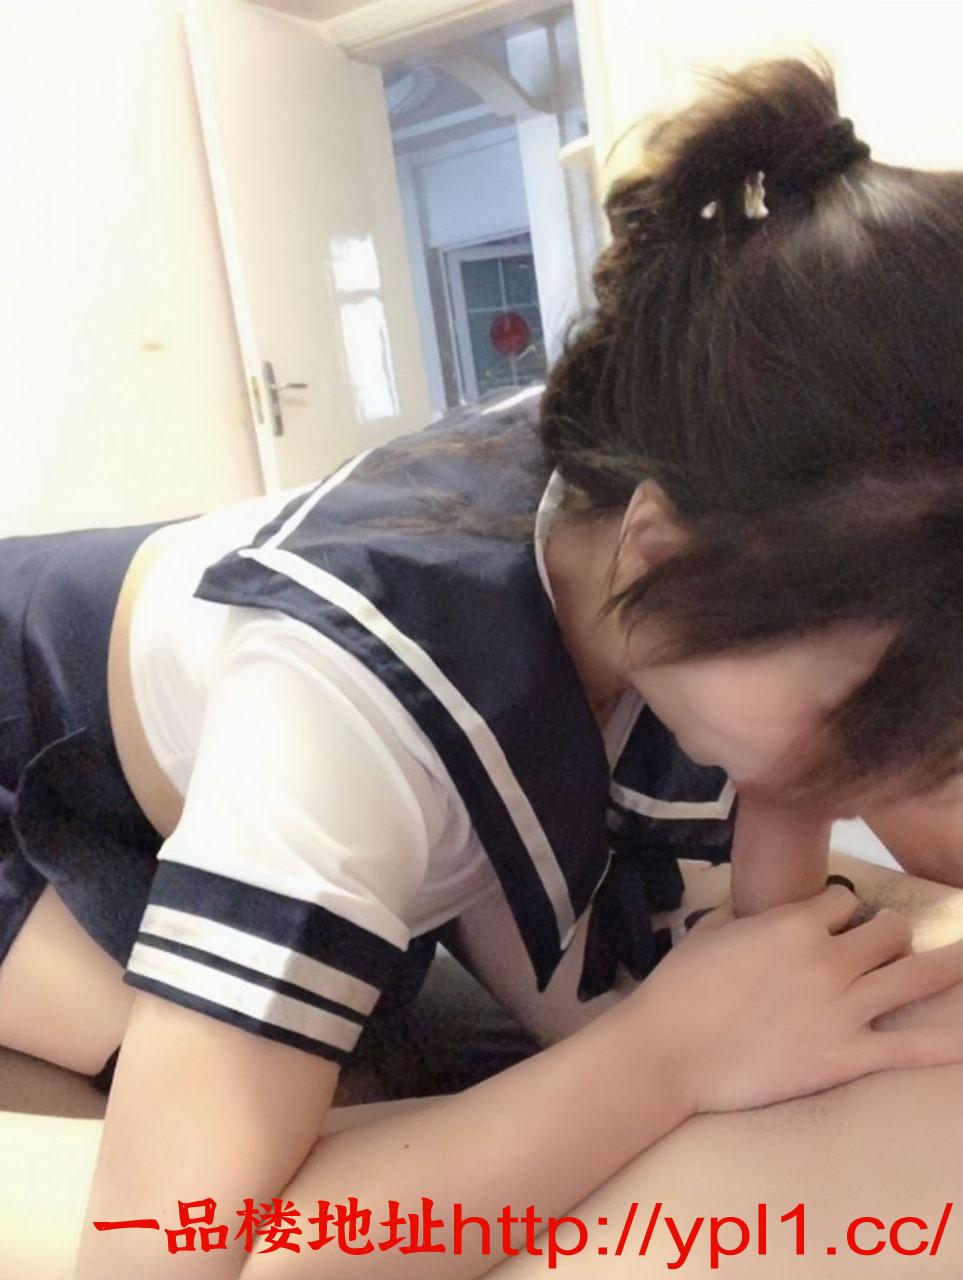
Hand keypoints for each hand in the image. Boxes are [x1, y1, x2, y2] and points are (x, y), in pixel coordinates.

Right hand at [632, 884, 962, 1112]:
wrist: (668, 1049)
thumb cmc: (680, 986)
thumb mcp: (712, 928)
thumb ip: (750, 916)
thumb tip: (763, 913)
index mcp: (793, 923)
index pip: (843, 900)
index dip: (841, 910)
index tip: (834, 921)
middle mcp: (828, 959)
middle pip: (888, 931)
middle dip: (890, 933)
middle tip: (883, 945)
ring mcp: (842, 1010)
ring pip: (913, 974)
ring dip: (946, 964)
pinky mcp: (845, 1057)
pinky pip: (911, 1048)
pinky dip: (948, 1044)